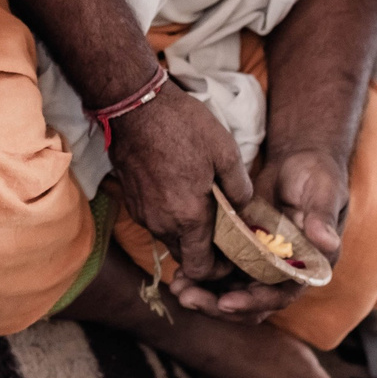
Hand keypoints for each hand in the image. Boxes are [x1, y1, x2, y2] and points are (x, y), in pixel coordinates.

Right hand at [111, 82, 251, 289]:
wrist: (135, 106)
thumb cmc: (183, 126)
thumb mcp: (225, 152)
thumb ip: (239, 188)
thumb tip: (245, 208)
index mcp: (188, 217)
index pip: (200, 268)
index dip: (218, 271)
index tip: (231, 256)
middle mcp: (161, 223)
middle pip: (184, 256)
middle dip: (203, 253)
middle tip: (221, 232)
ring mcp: (142, 213)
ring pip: (168, 237)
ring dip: (186, 232)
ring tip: (202, 206)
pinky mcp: (131, 200)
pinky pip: (155, 220)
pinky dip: (170, 216)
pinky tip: (180, 192)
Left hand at [186, 146, 348, 320]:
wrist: (299, 163)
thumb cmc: (318, 177)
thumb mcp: (323, 194)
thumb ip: (322, 218)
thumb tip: (327, 242)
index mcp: (308, 267)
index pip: (280, 296)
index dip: (254, 302)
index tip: (226, 302)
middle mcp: (284, 273)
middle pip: (250, 302)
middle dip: (218, 304)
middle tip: (188, 297)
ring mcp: (261, 264)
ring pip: (231, 291)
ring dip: (205, 294)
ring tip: (178, 288)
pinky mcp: (243, 252)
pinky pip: (221, 272)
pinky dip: (202, 274)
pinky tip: (180, 271)